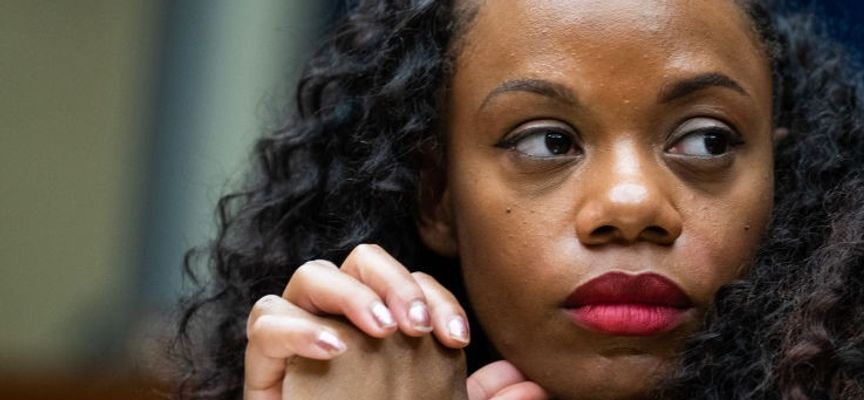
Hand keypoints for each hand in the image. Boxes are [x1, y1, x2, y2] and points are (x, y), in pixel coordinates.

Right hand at [242, 244, 546, 398]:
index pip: (409, 283)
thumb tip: (532, 381)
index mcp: (382, 326)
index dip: (436, 297)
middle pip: (359, 259)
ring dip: (350, 293)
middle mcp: (340, 320)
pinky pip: (264, 321)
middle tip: (415, 325)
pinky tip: (333, 348)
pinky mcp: (263, 366)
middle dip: (393, 281)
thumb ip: (485, 399)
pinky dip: (296, 326)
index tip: (457, 337)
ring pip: (311, 276)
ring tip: (382, 331)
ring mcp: (298, 338)